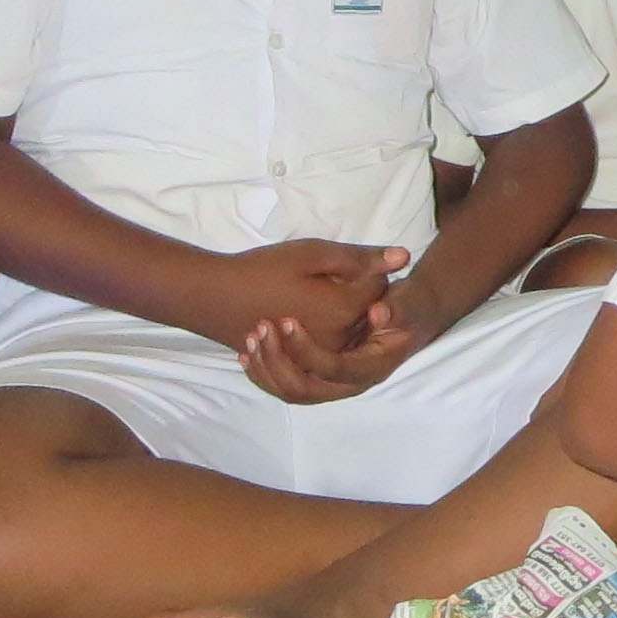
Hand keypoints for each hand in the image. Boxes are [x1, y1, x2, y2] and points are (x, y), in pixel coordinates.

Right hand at [214, 239, 409, 348]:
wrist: (212, 297)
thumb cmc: (261, 270)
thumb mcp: (312, 254)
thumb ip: (359, 258)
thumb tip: (403, 257)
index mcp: (343, 310)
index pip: (378, 287)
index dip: (366, 268)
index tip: (338, 263)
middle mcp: (337, 340)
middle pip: (369, 315)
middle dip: (358, 295)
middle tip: (325, 279)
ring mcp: (319, 356)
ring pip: (351, 336)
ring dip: (345, 317)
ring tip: (316, 298)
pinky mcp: (302, 364)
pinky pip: (327, 353)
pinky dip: (326, 334)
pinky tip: (306, 318)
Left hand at [238, 302, 427, 403]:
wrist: (412, 313)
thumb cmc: (408, 304)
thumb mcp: (409, 301)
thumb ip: (397, 306)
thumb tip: (378, 312)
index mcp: (374, 366)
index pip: (334, 368)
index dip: (306, 348)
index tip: (286, 320)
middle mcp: (354, 382)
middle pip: (306, 389)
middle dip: (278, 361)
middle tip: (261, 328)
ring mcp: (335, 384)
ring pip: (291, 392)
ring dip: (266, 369)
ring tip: (251, 337)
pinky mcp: (320, 378)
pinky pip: (285, 387)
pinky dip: (264, 373)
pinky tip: (247, 351)